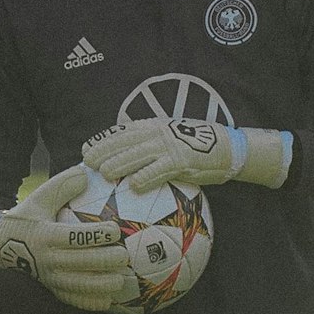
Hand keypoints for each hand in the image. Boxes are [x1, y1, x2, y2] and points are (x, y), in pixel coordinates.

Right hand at [0, 165, 136, 310]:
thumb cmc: (26, 219)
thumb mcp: (37, 200)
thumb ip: (61, 186)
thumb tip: (86, 173)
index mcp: (44, 236)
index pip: (73, 237)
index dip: (95, 235)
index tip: (115, 230)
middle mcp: (46, 259)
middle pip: (80, 263)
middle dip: (105, 261)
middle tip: (125, 256)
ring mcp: (47, 279)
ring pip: (78, 286)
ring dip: (101, 285)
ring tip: (122, 280)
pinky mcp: (49, 291)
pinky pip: (71, 300)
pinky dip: (90, 302)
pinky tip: (108, 301)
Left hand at [84, 118, 288, 192]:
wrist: (228, 148)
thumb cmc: (197, 147)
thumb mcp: (171, 137)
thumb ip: (151, 144)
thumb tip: (127, 158)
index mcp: (154, 127)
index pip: (122, 132)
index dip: (103, 140)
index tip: (85, 149)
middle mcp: (158, 134)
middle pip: (125, 142)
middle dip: (104, 151)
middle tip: (87, 163)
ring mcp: (170, 147)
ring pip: (138, 155)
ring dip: (119, 163)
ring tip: (104, 173)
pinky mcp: (182, 161)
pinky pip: (160, 170)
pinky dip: (146, 177)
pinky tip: (134, 186)